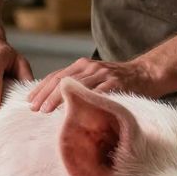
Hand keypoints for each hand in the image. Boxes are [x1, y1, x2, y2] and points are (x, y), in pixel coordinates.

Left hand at [27, 57, 157, 112]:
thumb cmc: (118, 81)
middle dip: (45, 94)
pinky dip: (83, 101)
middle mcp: (90, 67)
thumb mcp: (95, 78)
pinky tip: (72, 110)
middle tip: (33, 108)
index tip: (30, 100)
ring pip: (75, 85)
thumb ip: (78, 85)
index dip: (41, 87)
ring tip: (45, 110)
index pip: (56, 76)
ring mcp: (103, 74)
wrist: (146, 74)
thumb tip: (54, 103)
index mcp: (83, 65)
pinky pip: (97, 93)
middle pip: (62, 80)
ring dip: (57, 98)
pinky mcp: (116, 83)